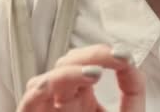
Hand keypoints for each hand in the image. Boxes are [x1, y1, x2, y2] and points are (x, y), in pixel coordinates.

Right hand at [16, 44, 144, 111]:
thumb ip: (133, 87)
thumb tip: (128, 60)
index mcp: (83, 99)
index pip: (85, 63)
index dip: (101, 53)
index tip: (125, 55)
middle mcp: (62, 103)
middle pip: (64, 66)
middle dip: (89, 55)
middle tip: (115, 58)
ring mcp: (47, 111)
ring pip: (42, 81)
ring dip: (67, 72)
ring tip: (95, 73)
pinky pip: (27, 104)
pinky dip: (38, 92)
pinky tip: (57, 84)